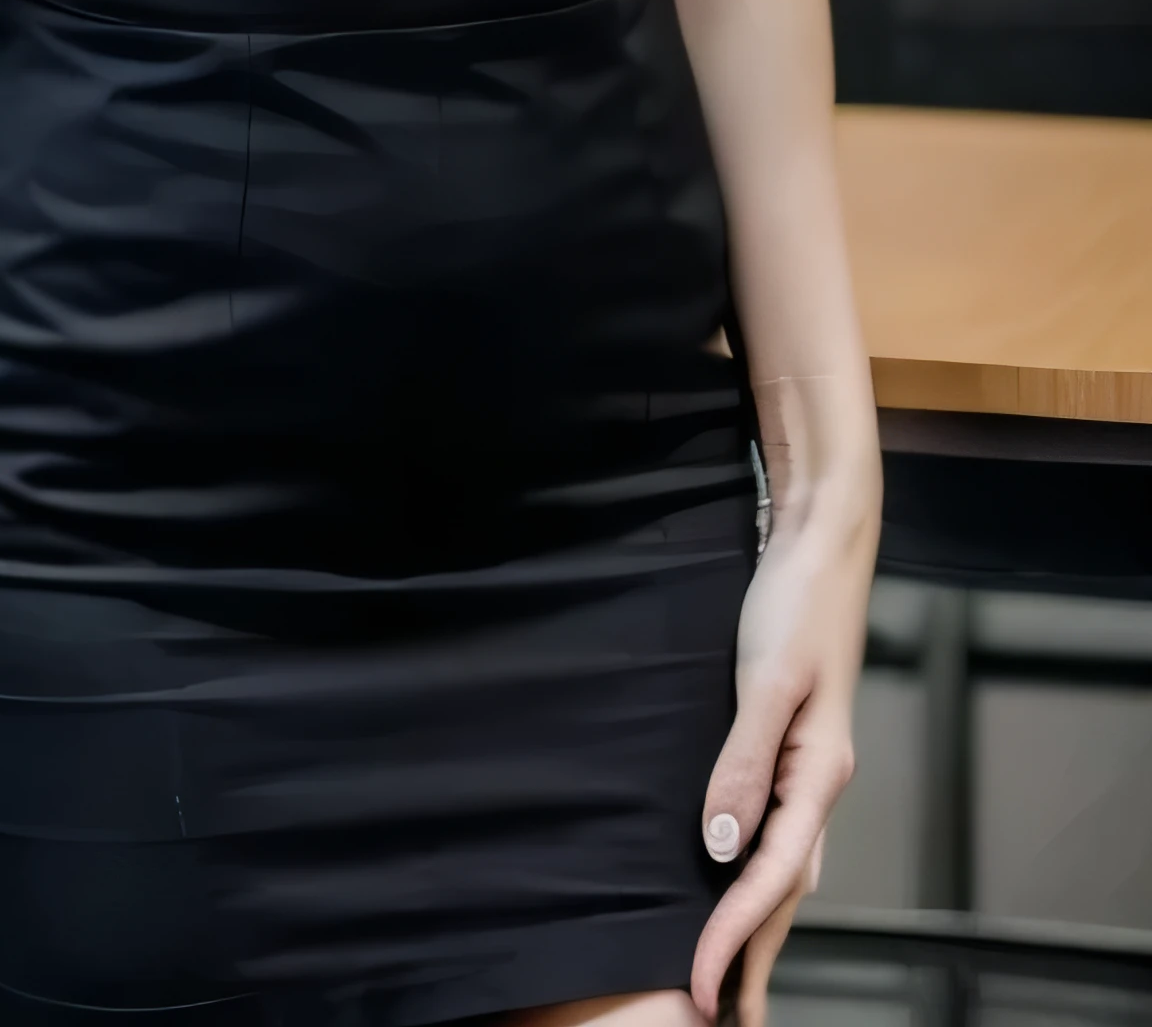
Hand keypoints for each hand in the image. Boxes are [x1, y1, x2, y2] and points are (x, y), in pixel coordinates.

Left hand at [689, 465, 876, 1025]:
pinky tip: (740, 876)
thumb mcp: (765, 679)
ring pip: (787, 865)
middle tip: (724, 1017)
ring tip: (733, 973)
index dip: (733, 939)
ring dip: (761, 922)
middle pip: (787, 890)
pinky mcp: (792, 741)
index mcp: (817, 773)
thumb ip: (741, 762)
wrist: (823, 543)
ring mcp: (809, 762)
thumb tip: (719, 845)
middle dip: (756, 956)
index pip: (771, 879)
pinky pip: (778, 828)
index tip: (699, 990)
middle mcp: (818, 779)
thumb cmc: (796, 603)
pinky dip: (761, 870)